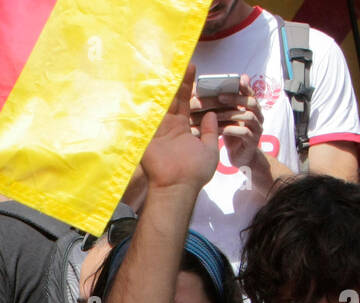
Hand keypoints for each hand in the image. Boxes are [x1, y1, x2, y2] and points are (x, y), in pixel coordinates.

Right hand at [140, 65, 220, 191]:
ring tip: (168, 65)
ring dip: (164, 86)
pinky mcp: (147, 134)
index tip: (192, 69)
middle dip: (177, 80)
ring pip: (160, 103)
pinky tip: (149, 84)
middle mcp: (168, 127)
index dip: (189, 86)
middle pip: (172, 99)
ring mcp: (156, 130)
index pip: (186, 103)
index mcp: (182, 129)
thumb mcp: (210, 150)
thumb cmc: (195, 172)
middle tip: (181, 60)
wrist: (178, 186)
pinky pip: (148, 115)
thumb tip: (211, 114)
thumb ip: (210, 132)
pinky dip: (148, 101)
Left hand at [191, 75, 263, 169]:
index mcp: (252, 107)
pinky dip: (231, 130)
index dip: (242, 86)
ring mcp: (257, 128)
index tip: (230, 81)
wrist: (240, 156)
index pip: (250, 92)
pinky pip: (244, 133)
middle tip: (219, 97)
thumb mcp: (227, 117)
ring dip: (230, 115)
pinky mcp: (253, 141)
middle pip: (251, 102)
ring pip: (248, 117)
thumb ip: (222, 104)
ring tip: (214, 116)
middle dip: (235, 98)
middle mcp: (258, 115)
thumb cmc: (231, 133)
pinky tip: (218, 130)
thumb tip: (205, 90)